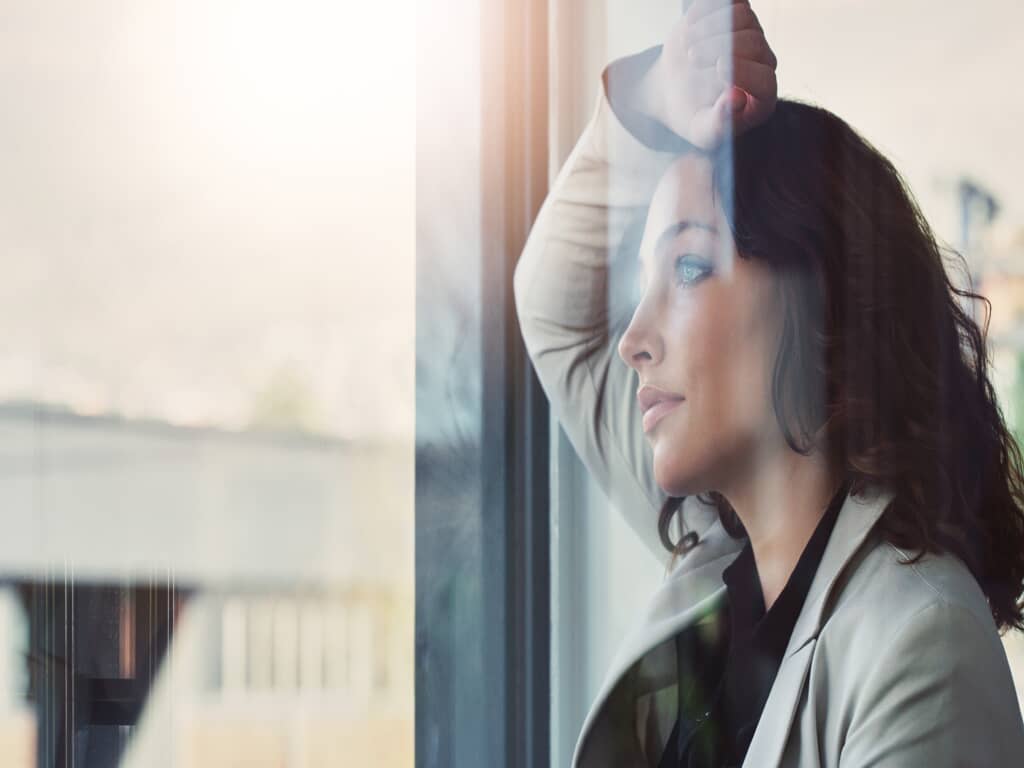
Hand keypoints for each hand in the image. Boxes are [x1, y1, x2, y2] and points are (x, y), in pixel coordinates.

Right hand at [638, 0, 777, 149]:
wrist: (675, 92)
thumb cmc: (692, 115)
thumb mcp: (702, 131)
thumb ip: (720, 124)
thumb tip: (737, 99)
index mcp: (761, 97)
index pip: (764, 79)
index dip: (745, 71)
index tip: (718, 67)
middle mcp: (762, 63)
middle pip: (753, 42)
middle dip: (719, 47)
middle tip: (691, 58)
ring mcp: (751, 34)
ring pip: (743, 16)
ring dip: (711, 27)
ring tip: (687, 45)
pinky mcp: (734, 14)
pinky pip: (728, 0)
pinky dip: (708, 9)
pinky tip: (690, 26)